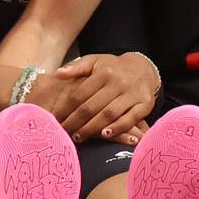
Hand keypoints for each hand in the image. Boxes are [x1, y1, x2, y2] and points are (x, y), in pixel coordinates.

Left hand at [33, 52, 160, 141]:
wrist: (144, 68)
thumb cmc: (113, 68)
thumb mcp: (95, 61)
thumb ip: (76, 67)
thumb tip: (57, 74)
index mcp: (104, 72)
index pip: (79, 95)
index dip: (64, 110)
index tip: (53, 121)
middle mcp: (119, 82)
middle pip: (92, 107)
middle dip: (74, 123)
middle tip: (62, 133)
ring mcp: (133, 93)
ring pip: (108, 114)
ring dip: (91, 128)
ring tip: (78, 137)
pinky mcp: (146, 103)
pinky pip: (131, 119)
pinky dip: (118, 128)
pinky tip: (105, 135)